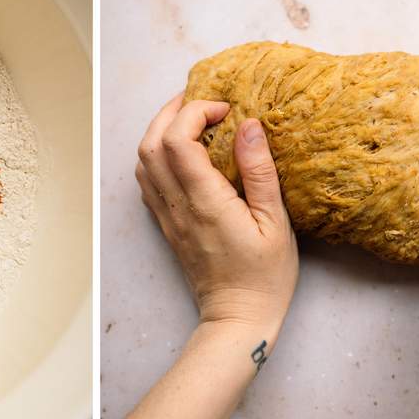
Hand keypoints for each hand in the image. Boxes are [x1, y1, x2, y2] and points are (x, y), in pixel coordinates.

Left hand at [135, 94, 297, 336]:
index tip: (226, 110)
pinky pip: (147, 181)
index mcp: (204, 201)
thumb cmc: (264, 276)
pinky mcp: (166, 225)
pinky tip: (184, 154)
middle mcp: (177, 205)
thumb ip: (260, 172)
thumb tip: (249, 125)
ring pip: (143, 161)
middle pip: (151, 143)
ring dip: (161, 131)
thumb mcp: (276, 222)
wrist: (237, 318)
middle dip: (171, 111)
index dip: (195, 111)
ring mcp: (166, 216)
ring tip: (192, 120)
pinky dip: (158, 155)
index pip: (178, 139)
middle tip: (202, 101)